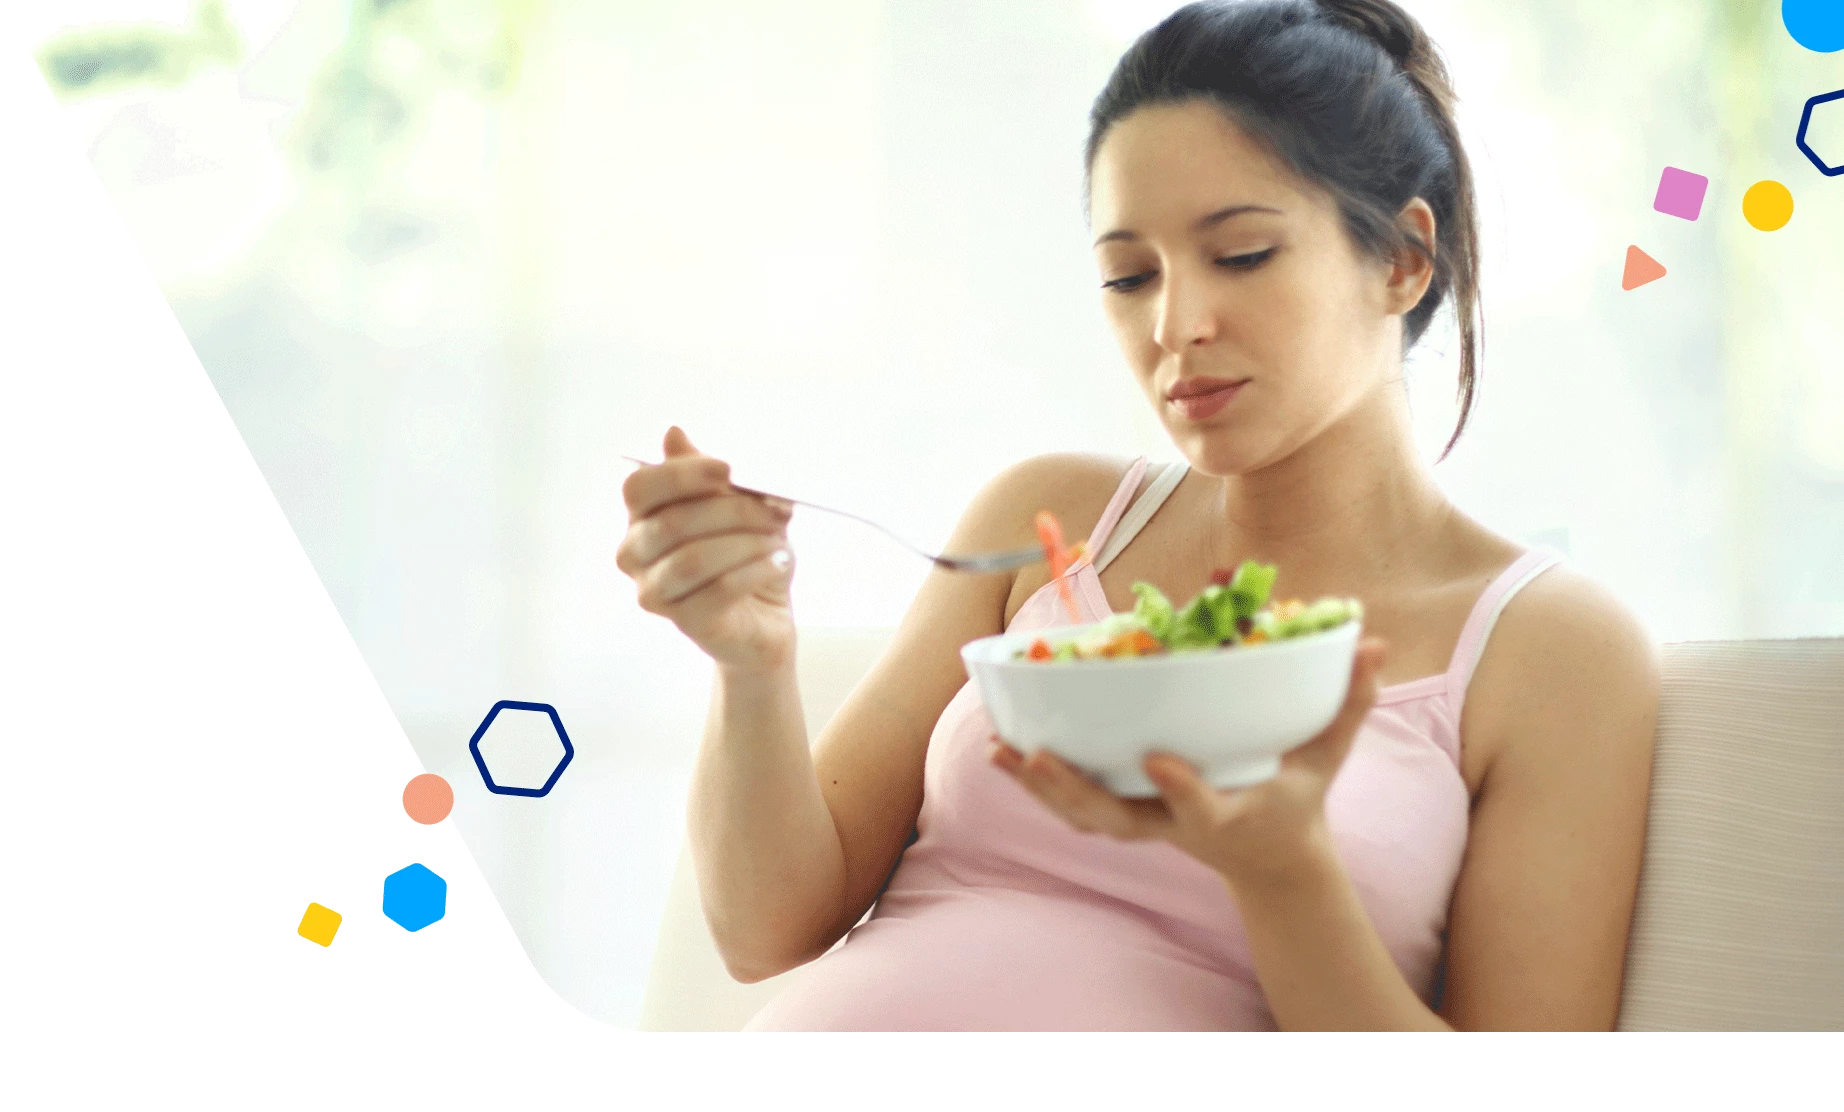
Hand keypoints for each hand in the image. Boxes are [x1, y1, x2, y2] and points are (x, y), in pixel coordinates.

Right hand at [617, 427, 797, 672]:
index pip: (639, 488)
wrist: (764, 618)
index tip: (728, 469)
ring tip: (780, 540)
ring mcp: (654, 593)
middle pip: (672, 522)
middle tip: (775, 509)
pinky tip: (779, 562)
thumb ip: (710, 477)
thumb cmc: (745, 555)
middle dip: (731, 510)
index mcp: (641, 518)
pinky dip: (755, 571)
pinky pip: (718, 591)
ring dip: (745, 542)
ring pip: (693, 559)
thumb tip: (673, 434)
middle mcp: (635, 555)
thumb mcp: (737, 507)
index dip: (681, 475)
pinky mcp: (686, 622)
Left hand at [989, 636, 1388, 889]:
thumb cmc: (1297, 794)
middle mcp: (1178, 826)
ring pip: (1086, 816)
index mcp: (1230, 814)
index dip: (1182, 790)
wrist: (1268, 855)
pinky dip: (1036, 785)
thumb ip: (1349, 702)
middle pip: (1119, 820)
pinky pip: (1073, 806)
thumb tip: (1376, 644)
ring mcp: (1146, 825)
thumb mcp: (1329, 756)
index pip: (1203, 807)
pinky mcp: (1125, 817)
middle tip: (1038, 757)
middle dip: (1076, 792)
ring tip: (1002, 750)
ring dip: (1042, 788)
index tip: (1159, 761)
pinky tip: (1002, 750)